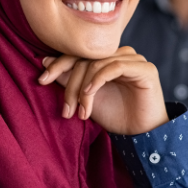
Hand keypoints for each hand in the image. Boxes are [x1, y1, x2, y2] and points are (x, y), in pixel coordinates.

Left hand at [38, 47, 168, 135]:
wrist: (141, 134)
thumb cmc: (115, 115)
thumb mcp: (85, 98)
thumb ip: (69, 79)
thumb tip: (45, 62)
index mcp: (106, 58)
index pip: (78, 53)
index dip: (58, 64)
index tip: (41, 80)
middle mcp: (120, 54)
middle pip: (85, 58)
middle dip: (70, 85)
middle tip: (66, 110)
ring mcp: (134, 59)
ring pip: (97, 63)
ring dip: (83, 90)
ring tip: (81, 112)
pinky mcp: (145, 69)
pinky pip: (115, 66)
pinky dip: (98, 80)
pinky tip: (89, 95)